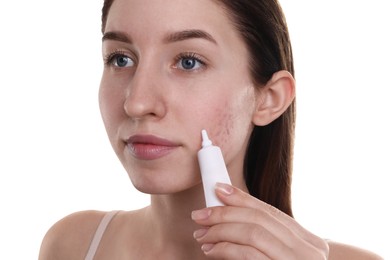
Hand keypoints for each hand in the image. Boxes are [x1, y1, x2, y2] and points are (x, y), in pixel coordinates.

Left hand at [191, 183, 328, 258]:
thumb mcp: (280, 255)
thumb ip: (263, 238)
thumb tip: (226, 213)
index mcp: (308, 242)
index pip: (270, 212)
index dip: (242, 198)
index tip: (219, 190)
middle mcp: (309, 251)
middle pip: (260, 219)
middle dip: (226, 213)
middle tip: (201, 215)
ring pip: (254, 233)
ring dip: (222, 230)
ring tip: (202, 235)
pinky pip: (249, 256)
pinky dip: (226, 248)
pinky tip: (212, 250)